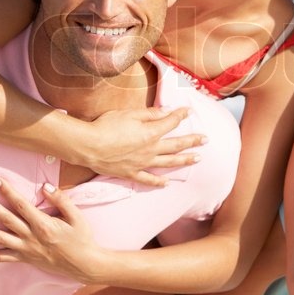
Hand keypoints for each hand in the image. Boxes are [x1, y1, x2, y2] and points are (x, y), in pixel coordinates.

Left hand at [0, 177, 100, 283]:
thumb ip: (61, 200)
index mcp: (44, 225)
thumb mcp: (77, 216)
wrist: (83, 263)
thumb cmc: (82, 238)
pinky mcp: (24, 258)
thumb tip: (46, 186)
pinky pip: (1, 258)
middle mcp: (31, 237)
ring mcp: (26, 249)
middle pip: (7, 219)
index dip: (8, 192)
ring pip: (0, 238)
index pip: (21, 205)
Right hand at [73, 107, 205, 186]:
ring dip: (184, 160)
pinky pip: (148, 179)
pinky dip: (158, 182)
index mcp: (151, 132)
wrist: (87, 146)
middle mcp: (150, 150)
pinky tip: (167, 183)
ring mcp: (142, 163)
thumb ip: (150, 114)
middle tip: (206, 140)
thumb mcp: (129, 114)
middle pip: (176, 145)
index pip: (171, 122)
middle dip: (192, 141)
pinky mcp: (130, 173)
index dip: (181, 115)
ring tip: (197, 159)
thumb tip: (167, 111)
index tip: (189, 111)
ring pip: (168, 163)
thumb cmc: (106, 126)